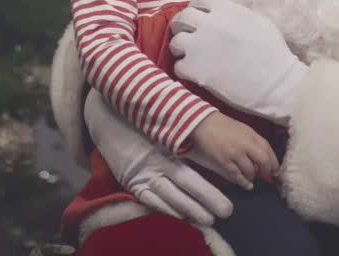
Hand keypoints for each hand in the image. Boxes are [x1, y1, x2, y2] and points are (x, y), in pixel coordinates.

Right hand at [83, 90, 232, 225]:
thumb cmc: (143, 121)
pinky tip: (182, 217)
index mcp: (168, 146)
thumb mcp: (165, 129)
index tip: (230, 197)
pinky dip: (167, 210)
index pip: (195, 170)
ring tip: (208, 220)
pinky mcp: (131, 183)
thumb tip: (218, 157)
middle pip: (186, 186)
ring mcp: (143, 174)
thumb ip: (187, 143)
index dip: (210, 188)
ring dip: (190, 210)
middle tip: (226, 212)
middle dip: (207, 202)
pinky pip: (151, 201)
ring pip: (170, 197)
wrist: (108, 118)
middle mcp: (157, 162)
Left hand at [170, 0, 307, 124]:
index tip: (201, 16)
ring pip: (175, 42)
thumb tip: (228, 6)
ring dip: (181, 48)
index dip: (199, 7)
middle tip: (189, 35)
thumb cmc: (274, 53)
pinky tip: (195, 74)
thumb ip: (238, 12)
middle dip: (183, 25)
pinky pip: (178, 66)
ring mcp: (198, 47)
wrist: (275, 84)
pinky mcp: (194, 70)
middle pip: (182, 17)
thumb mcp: (260, 21)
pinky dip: (184, 70)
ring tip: (190, 56)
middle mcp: (208, 24)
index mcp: (225, 10)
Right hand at [187, 112, 279, 189]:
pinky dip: (244, 182)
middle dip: (266, 171)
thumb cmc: (224, 126)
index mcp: (251, 134)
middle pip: (263, 162)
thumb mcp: (243, 129)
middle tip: (266, 176)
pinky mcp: (224, 161)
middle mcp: (245, 144)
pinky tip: (247, 185)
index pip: (268, 150)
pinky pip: (237, 176)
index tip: (275, 171)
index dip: (274, 162)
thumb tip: (263, 159)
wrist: (203, 123)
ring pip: (250, 171)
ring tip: (250, 177)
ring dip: (252, 176)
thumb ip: (254, 142)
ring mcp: (235, 153)